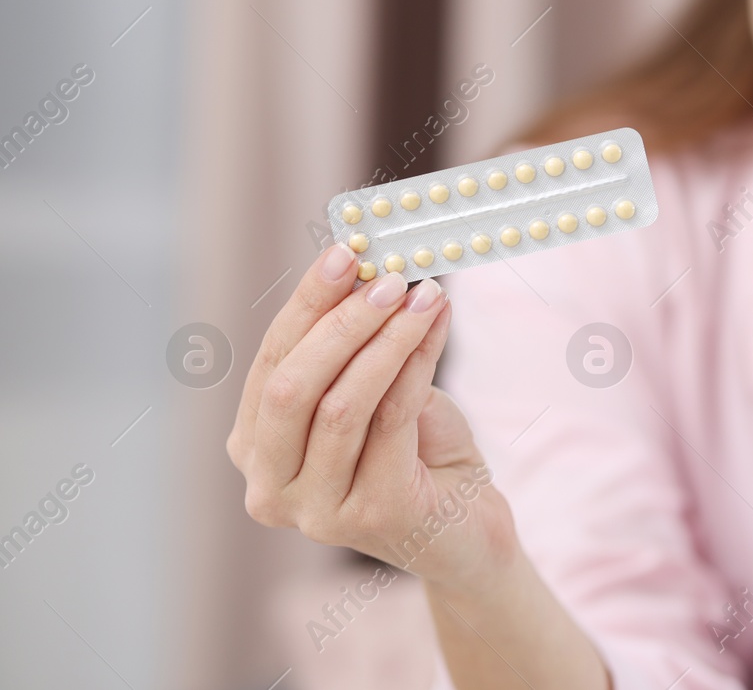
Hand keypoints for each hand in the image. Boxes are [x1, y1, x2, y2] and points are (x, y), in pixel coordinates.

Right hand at [226, 245, 517, 595]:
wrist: (466, 530)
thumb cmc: (417, 453)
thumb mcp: (378, 390)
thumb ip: (358, 346)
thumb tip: (368, 269)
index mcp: (255, 449)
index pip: (271, 362)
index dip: (307, 304)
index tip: (345, 252)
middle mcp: (270, 487)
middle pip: (291, 385)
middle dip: (340, 320)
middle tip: (387, 275)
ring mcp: (316, 511)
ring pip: (341, 403)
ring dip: (386, 338)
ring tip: (424, 294)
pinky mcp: (372, 516)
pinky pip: (391, 420)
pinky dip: (417, 361)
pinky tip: (437, 324)